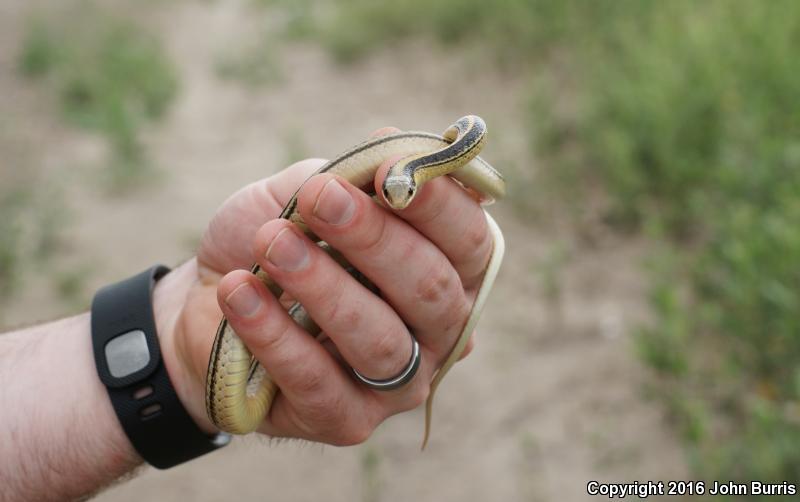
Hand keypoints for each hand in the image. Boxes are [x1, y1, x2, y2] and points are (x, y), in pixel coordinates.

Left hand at [156, 127, 493, 444]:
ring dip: (323, 285)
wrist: (211, 301)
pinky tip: (240, 291)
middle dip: (375, 240)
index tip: (387, 173)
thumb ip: (353, 176)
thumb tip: (396, 149)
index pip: (471, 242)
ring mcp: (400, 383)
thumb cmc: (278, 240)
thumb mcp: (310, 193)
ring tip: (272, 243)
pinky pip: (318, 381)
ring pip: (381, 339)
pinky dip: (274, 333)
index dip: (437, 207)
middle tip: (319, 200)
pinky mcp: (348, 419)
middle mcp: (439, 332)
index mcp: (448, 270)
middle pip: (433, 290)